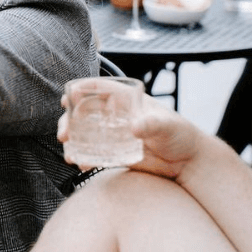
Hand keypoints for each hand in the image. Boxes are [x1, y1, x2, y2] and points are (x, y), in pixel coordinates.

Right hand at [58, 93, 206, 180]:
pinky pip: (94, 153)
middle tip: (63, 133)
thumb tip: (135, 128)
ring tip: (68, 153)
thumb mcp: (168, 125)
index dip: (82, 89)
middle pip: (84, 112)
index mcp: (126, 100)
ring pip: (84, 133)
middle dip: (69, 120)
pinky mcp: (115, 152)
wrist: (188, 162)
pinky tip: (80, 163)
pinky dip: (84, 157)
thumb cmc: (181, 135)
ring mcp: (113, 134)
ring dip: (72, 141)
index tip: (69, 96)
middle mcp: (116, 115)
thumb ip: (152, 124)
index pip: (100, 88)